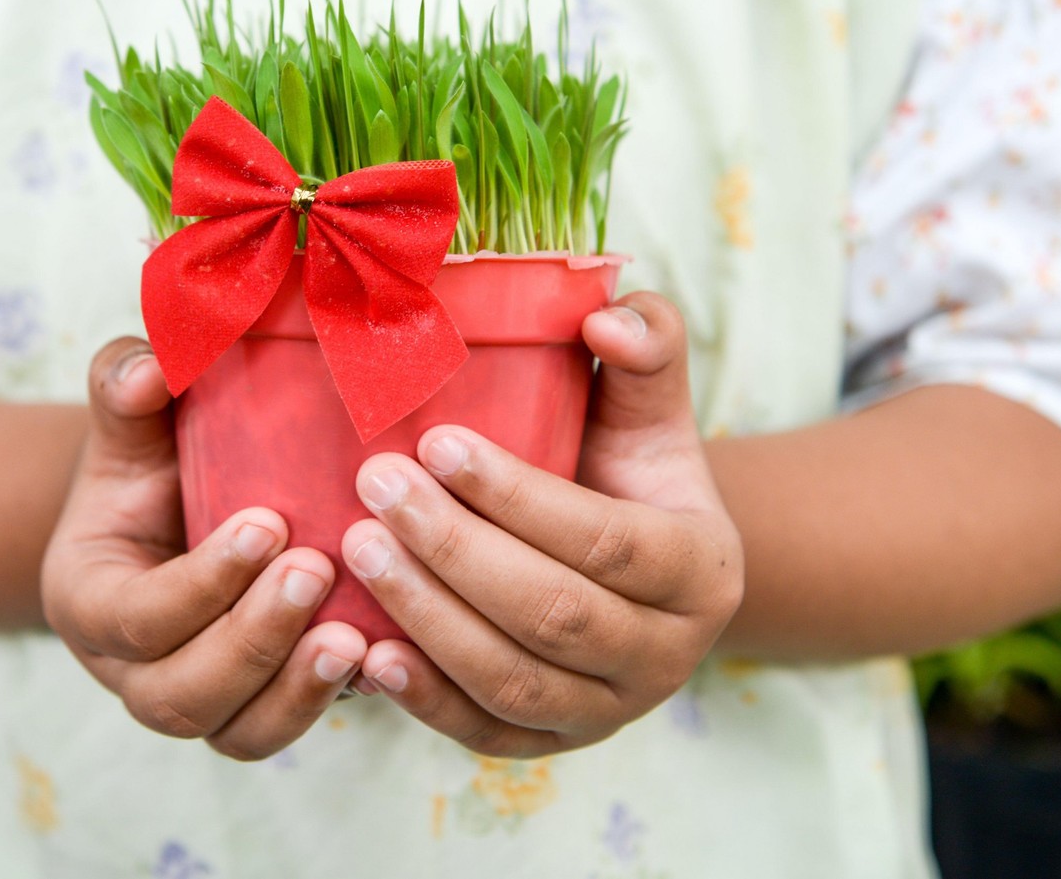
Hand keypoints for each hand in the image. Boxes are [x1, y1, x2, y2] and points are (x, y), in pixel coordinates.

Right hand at [40, 338, 366, 760]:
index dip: (202, 580)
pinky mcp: (249, 711)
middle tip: (318, 570)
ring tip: (356, 640)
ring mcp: (192, 700)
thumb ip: (125, 384)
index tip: (268, 523)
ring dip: (295, 691)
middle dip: (252, 640)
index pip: (138, 615)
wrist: (170, 509)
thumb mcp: (130, 421)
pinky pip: (280, 732)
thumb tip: (151, 368)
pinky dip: (324, 705)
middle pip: (181, 692)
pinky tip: (381, 660)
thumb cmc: (150, 458)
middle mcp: (131, 670)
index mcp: (89, 600)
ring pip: (235, 731)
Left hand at [339, 292, 742, 756]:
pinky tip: (366, 652)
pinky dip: (424, 700)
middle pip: (554, 613)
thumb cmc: (625, 466)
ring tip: (357, 548)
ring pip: (513, 681)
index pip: (608, 539)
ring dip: (428, 616)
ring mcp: (609, 711)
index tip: (437, 442)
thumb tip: (604, 314)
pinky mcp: (551, 746)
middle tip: (375, 484)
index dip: (519, 495)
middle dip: (455, 549)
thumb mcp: (647, 406)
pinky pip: (485, 734)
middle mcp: (668, 654)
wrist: (629, 565)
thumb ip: (644, 346)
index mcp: (702, 567)